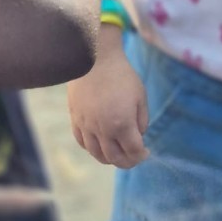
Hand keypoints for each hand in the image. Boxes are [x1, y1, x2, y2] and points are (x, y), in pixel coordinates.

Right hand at [66, 29, 147, 167]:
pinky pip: (82, 141)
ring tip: (116, 153)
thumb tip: (137, 135)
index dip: (142, 155)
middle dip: (127, 162)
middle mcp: (102, 129)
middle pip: (114, 158)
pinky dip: (91, 148)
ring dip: (109, 158)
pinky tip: (99, 144)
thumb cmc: (121, 75)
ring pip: (96, 154)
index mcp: (122, 124)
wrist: (94, 59)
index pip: (133, 152)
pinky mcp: (75, 118)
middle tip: (133, 157)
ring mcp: (86, 125)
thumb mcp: (140, 97)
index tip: (146, 151)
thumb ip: (141, 120)